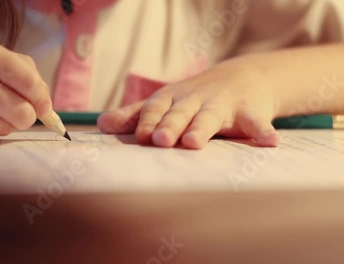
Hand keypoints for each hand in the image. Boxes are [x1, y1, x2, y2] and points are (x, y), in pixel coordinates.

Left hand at [98, 56, 280, 148]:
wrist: (242, 77)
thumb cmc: (193, 97)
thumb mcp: (164, 102)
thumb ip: (134, 115)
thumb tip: (101, 125)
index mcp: (173, 99)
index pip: (155, 109)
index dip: (147, 121)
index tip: (140, 137)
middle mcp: (195, 100)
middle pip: (179, 113)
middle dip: (169, 125)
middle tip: (160, 140)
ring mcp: (222, 104)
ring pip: (210, 117)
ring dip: (202, 128)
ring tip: (194, 142)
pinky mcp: (250, 111)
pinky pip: (257, 122)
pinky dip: (262, 131)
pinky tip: (268, 143)